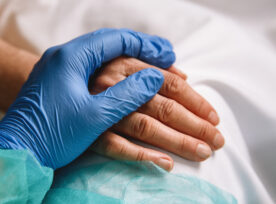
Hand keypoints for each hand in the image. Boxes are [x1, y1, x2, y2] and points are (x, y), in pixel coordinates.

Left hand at [0, 28, 175, 168]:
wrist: (17, 151)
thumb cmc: (52, 135)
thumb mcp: (94, 116)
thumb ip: (127, 95)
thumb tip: (154, 78)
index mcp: (72, 58)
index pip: (116, 40)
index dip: (145, 45)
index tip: (167, 54)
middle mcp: (65, 58)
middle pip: (110, 45)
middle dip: (140, 50)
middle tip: (165, 57)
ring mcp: (62, 70)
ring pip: (103, 57)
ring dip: (128, 60)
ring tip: (152, 66)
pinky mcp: (61, 84)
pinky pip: (94, 69)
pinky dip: (114, 72)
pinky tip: (125, 76)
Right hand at [90, 57, 224, 170]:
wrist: (58, 92)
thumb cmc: (98, 77)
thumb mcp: (122, 63)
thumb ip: (153, 68)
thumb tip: (185, 77)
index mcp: (125, 66)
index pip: (170, 84)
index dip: (196, 100)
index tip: (214, 117)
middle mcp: (114, 86)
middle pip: (163, 107)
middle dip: (194, 125)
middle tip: (216, 139)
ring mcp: (102, 112)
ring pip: (146, 128)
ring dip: (177, 141)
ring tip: (202, 152)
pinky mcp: (90, 134)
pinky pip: (117, 147)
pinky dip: (142, 156)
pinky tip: (166, 164)